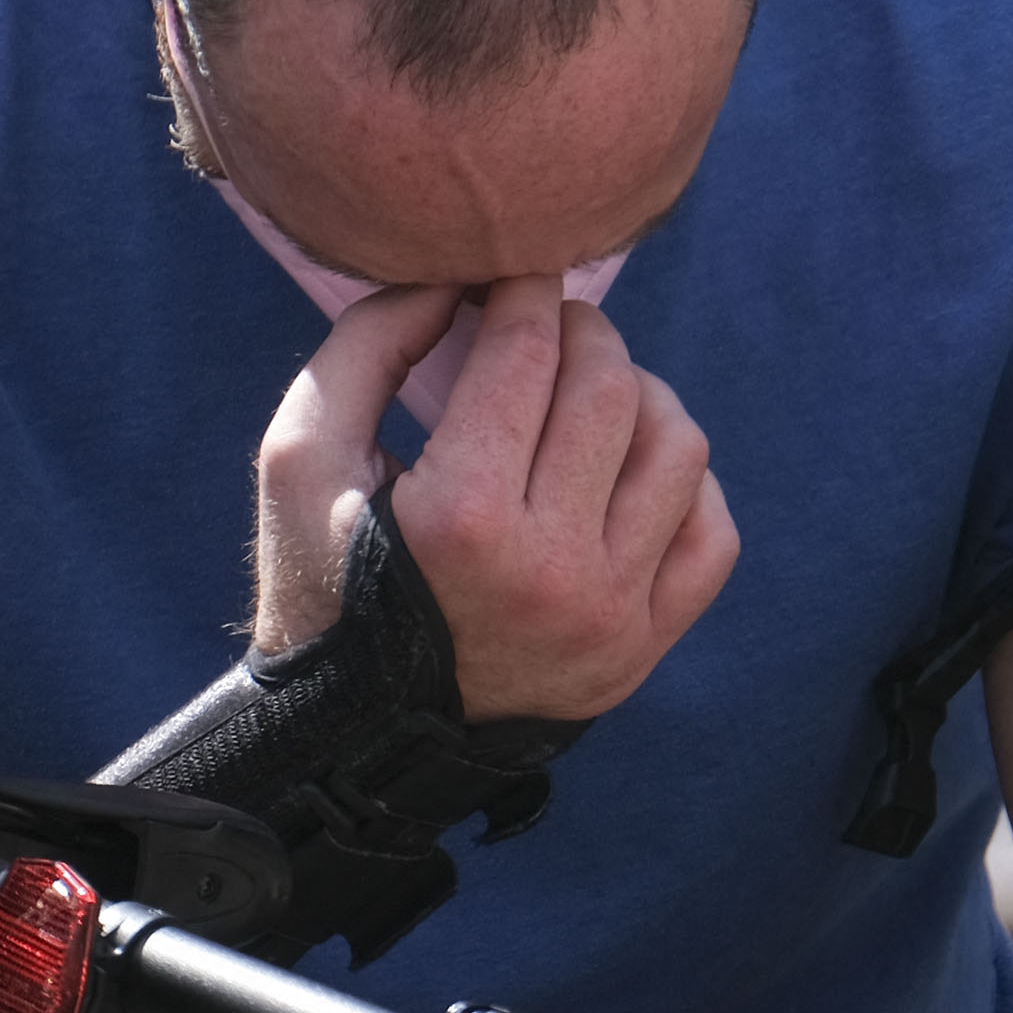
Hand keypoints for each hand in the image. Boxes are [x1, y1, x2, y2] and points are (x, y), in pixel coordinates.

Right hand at [254, 279, 736, 720]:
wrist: (355, 735)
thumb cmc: (323, 581)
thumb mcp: (299, 456)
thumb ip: (365, 346)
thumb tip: (454, 279)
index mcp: (463, 517)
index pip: (527, 354)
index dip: (520, 292)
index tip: (509, 278)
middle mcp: (553, 568)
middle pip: (610, 388)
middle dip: (581, 330)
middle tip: (548, 325)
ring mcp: (612, 615)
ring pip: (679, 448)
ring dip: (640, 395)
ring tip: (592, 392)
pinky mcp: (643, 649)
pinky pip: (714, 534)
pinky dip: (684, 483)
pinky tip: (629, 470)